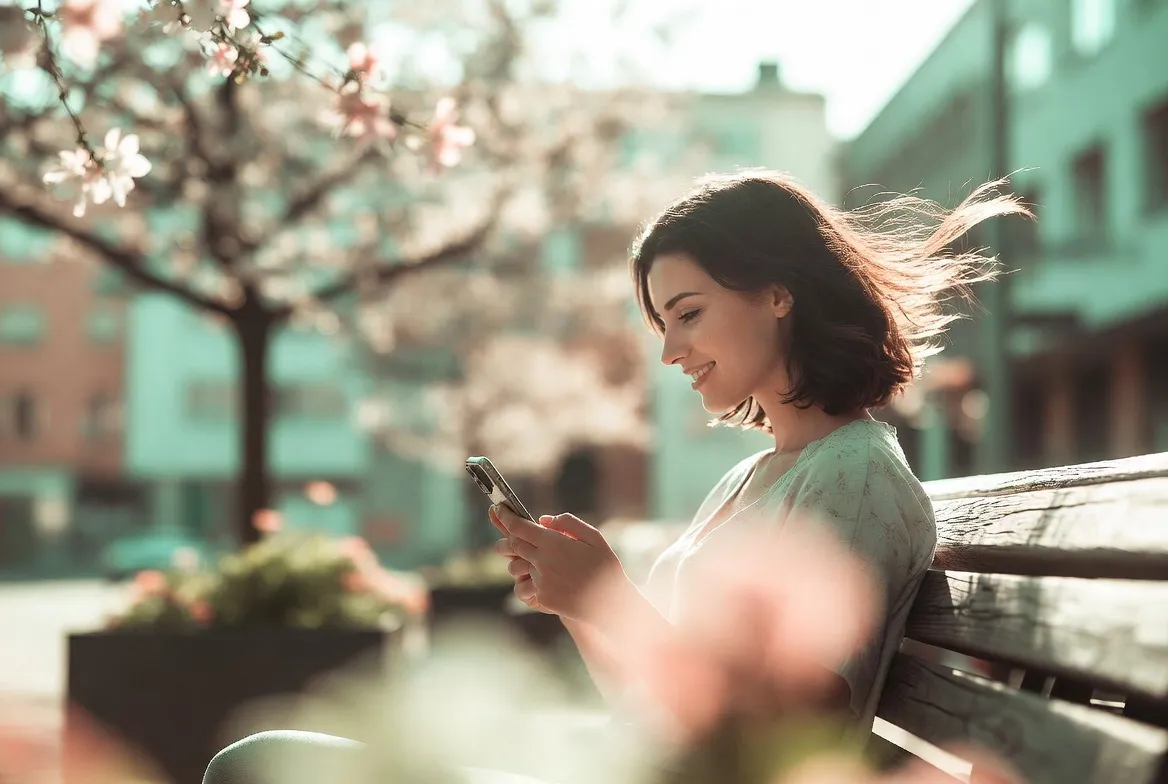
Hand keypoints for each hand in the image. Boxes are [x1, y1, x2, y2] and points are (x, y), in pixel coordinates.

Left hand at [491, 503, 624, 622]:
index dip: (505, 516)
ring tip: (542, 561)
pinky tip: (548, 580)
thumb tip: (543, 520)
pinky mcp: (542, 597)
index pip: (518, 527)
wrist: (611, 604)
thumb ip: (568, 523)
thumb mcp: (593, 537)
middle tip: (519, 534)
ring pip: (518, 566)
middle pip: (514, 545)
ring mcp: (540, 581)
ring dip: (524, 560)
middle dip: (512, 537)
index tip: (499, 508)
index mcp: (554, 543)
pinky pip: (526, 585)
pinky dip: (533, 580)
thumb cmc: (605, 567)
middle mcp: (543, 562)